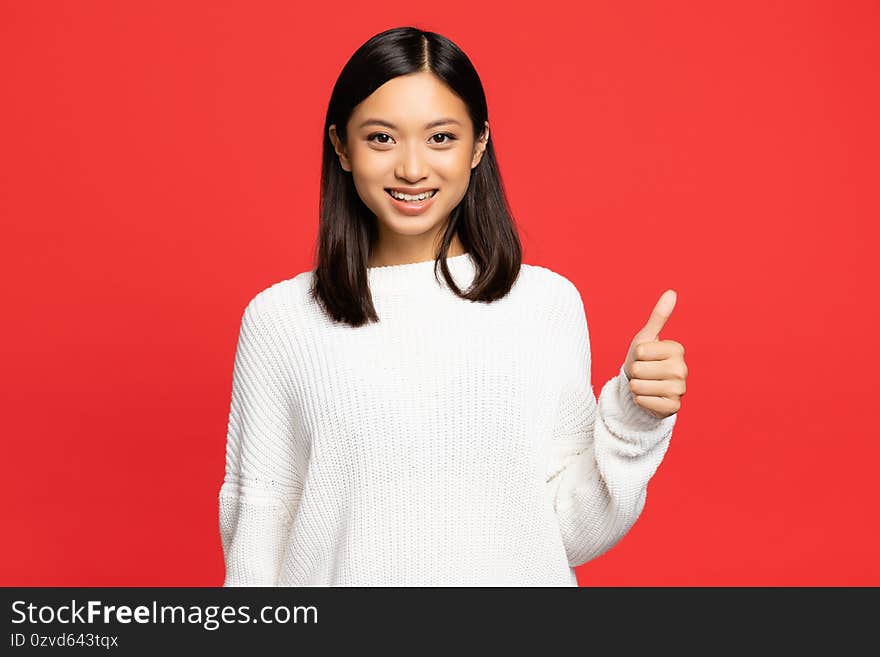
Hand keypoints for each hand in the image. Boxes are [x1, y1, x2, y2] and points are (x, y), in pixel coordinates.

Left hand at [622, 289, 687, 419]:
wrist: (644, 388)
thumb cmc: (643, 360)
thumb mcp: (646, 338)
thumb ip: (658, 316)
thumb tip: (671, 292)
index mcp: (677, 349)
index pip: (640, 350)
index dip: (636, 355)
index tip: (645, 358)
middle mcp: (682, 369)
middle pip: (637, 369)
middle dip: (634, 372)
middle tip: (644, 373)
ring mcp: (680, 390)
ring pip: (638, 386)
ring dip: (636, 387)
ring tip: (646, 384)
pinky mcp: (673, 408)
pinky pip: (642, 401)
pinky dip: (639, 400)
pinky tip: (649, 397)